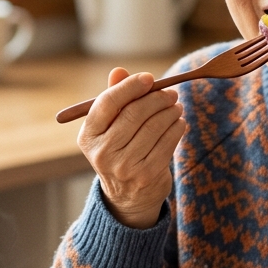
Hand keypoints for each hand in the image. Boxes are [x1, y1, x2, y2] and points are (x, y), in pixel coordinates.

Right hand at [78, 67, 185, 228]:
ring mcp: (124, 166)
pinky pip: (167, 143)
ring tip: (176, 106)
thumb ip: (114, 99)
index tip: (149, 78)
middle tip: (171, 93)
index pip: (108, 103)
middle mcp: (102, 152)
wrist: (128, 197)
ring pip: (154, 127)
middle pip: (134, 113)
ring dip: (170, 112)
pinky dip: (177, 128)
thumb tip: (119, 71)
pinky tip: (179, 122)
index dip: (130, 87)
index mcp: (88, 136)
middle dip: (157, 98)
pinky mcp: (146, 175)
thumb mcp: (110, 128)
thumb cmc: (120, 151)